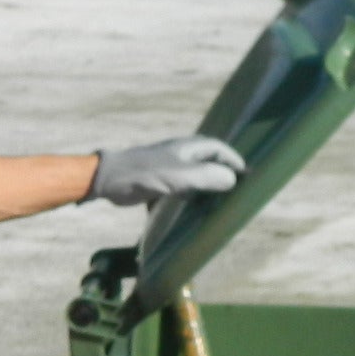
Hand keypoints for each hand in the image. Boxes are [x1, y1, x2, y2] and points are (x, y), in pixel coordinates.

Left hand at [86, 135, 246, 206]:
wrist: (109, 178)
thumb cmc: (146, 173)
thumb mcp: (182, 176)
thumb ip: (209, 177)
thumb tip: (232, 180)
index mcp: (187, 148)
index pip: (218, 148)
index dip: (233, 160)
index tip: (245, 175)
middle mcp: (179, 154)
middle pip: (207, 159)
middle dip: (221, 171)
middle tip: (234, 188)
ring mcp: (167, 166)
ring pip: (194, 173)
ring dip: (205, 184)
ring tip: (217, 200)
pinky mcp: (157, 180)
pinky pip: (180, 186)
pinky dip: (189, 194)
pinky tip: (190, 208)